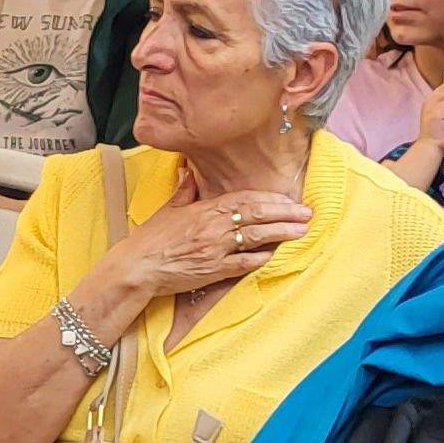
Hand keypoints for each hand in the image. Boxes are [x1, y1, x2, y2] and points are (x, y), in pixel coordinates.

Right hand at [93, 187, 314, 303]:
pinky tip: (276, 254)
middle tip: (307, 213)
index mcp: (204, 209)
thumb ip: (184, 191)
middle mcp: (214, 227)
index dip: (270, 198)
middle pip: (258, 215)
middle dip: (286, 213)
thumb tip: (189, 171)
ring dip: (282, 233)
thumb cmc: (150, 239)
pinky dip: (261, 258)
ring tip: (302, 231)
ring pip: (257, 237)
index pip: (245, 198)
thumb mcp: (168, 210)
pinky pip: (244, 263)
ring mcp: (216, 249)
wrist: (136, 268)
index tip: (288, 199)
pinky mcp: (214, 271)